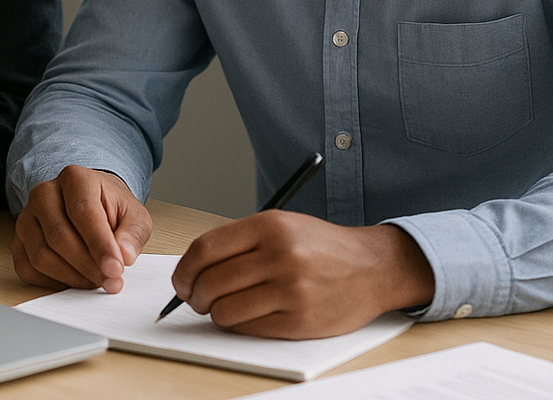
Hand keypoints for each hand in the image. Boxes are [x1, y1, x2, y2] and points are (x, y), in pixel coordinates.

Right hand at [12, 165, 152, 292]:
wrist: (90, 204)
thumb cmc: (110, 209)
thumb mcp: (134, 216)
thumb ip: (132, 234)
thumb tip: (124, 255)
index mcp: (75, 178)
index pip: (83, 212)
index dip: (100, 245)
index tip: (116, 269)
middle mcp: (44, 193)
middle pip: (59, 236)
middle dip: (87, 266)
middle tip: (110, 282)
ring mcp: (27, 216)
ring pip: (41, 255)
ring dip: (71, 277)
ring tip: (95, 281)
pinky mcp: (18, 240)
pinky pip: (28, 269)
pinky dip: (52, 283)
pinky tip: (74, 280)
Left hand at [171, 209, 434, 338]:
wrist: (372, 267)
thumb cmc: (318, 245)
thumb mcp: (279, 224)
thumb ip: (238, 242)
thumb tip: (193, 269)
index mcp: (268, 225)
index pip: (206, 248)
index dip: (185, 269)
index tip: (180, 282)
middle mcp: (279, 255)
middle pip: (212, 282)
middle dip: (194, 296)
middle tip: (195, 299)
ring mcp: (291, 290)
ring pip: (226, 310)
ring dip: (215, 313)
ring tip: (221, 308)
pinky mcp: (301, 320)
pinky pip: (250, 328)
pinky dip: (238, 325)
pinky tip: (244, 316)